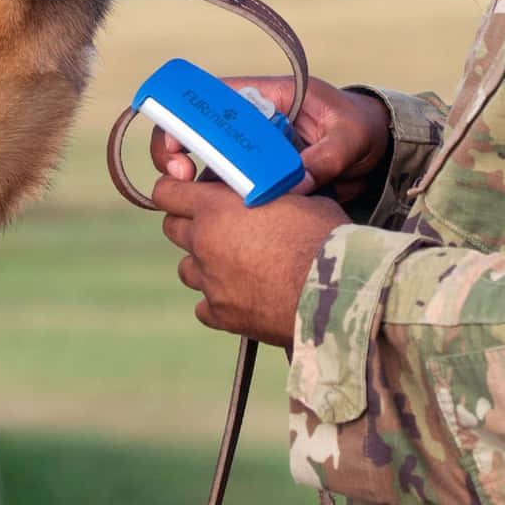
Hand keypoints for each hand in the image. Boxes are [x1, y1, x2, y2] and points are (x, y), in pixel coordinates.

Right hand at [149, 75, 390, 205]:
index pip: (211, 97)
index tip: (178, 146)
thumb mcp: (349, 137)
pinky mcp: (257, 179)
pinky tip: (213, 224)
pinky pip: (227, 190)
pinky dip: (214, 205)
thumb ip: (326, 157)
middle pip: (193, 130)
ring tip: (190, 208)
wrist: (377, 152)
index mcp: (265, 97)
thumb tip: (297, 186)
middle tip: (178, 178)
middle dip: (174, 152)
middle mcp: (249, 123)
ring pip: (205, 164)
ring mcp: (250, 152)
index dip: (183, 116)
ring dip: (190, 185)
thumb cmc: (360, 128)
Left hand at [154, 175, 349, 348]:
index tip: (180, 192)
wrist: (337, 292)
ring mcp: (210, 283)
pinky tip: (242, 296)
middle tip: (215, 225)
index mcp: (216, 208)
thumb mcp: (298, 198)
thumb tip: (273, 188)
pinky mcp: (222, 316)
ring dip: (202, 264)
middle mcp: (204, 244)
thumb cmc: (324, 238)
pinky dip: (218, 301)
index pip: (167, 193)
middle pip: (173, 230)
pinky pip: (205, 307)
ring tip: (232, 264)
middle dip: (189, 225)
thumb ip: (269, 194)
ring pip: (186, 270)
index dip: (172, 190)